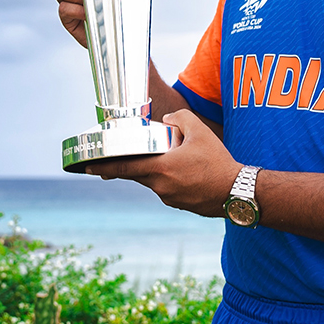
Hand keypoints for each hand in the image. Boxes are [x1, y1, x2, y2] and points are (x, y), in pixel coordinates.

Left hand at [85, 109, 240, 217]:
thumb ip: (179, 118)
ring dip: (157, 170)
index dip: (104, 166)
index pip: (125, 167)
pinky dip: (170, 179)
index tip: (87, 166)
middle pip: (137, 174)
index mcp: (161, 168)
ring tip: (180, 160)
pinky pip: (167, 189)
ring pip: (153, 181)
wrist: (236, 192)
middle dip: (130, 165)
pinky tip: (188, 172)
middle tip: (124, 156)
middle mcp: (160, 186)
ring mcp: (169, 198)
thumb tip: (167, 120)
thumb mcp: (200, 131)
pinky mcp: (178, 205)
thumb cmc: (218, 162)